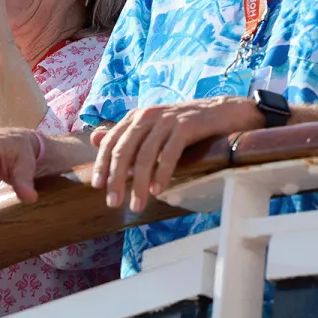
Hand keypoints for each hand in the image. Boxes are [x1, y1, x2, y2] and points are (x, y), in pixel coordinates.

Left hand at [90, 96, 262, 212]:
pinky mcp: (186, 125)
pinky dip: (162, 173)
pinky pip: (170, 153)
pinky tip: (159, 190)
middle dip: (117, 178)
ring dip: (140, 183)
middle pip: (125, 149)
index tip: (97, 186)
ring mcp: (167, 119)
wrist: (223, 112)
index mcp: (137, 116)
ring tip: (137, 205)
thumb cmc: (186, 125)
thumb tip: (95, 139)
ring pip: (146, 154)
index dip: (102, 164)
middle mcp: (148, 115)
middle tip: (114, 202)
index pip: (111, 141)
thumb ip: (125, 135)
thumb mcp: (153, 129)